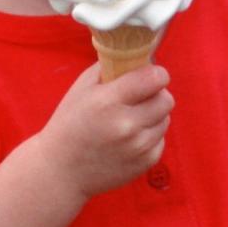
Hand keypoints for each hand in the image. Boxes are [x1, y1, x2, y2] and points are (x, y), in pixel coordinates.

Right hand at [38, 63, 174, 200]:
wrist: (61, 170)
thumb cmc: (70, 124)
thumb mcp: (82, 88)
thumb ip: (111, 67)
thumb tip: (139, 55)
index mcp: (108, 101)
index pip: (155, 78)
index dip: (155, 73)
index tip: (148, 75)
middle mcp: (126, 124)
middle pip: (166, 99)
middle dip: (156, 94)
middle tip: (139, 98)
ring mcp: (138, 147)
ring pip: (166, 119)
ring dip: (153, 116)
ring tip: (130, 119)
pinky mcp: (145, 162)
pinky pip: (161, 139)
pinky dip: (150, 136)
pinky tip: (129, 139)